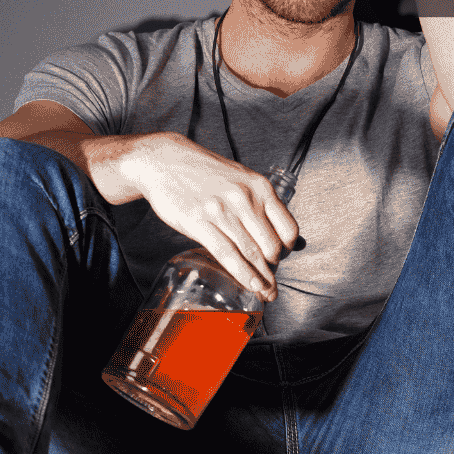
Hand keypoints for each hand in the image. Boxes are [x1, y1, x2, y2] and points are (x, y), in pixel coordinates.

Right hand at [124, 133, 297, 299]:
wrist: (165, 161)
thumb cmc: (205, 173)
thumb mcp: (241, 179)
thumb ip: (260, 203)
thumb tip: (280, 234)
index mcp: (260, 187)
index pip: (288, 228)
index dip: (287, 250)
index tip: (282, 258)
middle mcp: (244, 199)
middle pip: (271, 246)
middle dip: (273, 269)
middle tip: (271, 281)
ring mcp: (222, 211)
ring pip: (251, 253)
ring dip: (261, 279)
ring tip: (266, 293)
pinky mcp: (199, 222)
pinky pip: (227, 254)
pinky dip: (242, 274)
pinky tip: (249, 285)